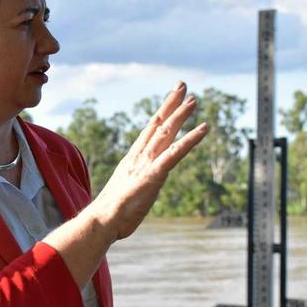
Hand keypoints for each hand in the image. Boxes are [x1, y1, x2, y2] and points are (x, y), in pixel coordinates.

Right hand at [86, 82, 206, 241]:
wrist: (102, 221)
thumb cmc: (112, 213)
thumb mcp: (126, 193)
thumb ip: (133, 185)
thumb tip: (134, 189)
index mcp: (134, 160)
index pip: (149, 130)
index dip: (162, 113)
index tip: (171, 99)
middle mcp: (140, 157)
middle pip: (157, 124)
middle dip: (171, 104)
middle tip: (182, 85)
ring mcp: (146, 164)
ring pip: (166, 134)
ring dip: (181, 116)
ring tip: (194, 100)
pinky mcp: (153, 175)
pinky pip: (175, 153)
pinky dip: (191, 139)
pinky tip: (204, 128)